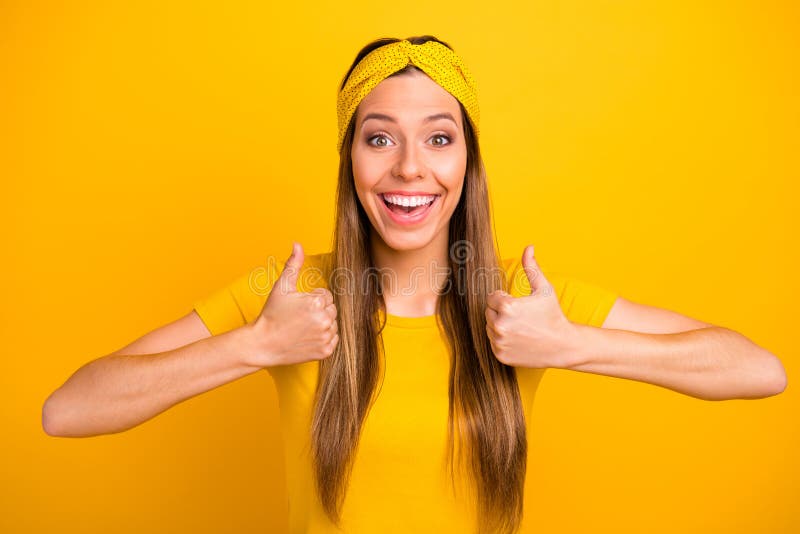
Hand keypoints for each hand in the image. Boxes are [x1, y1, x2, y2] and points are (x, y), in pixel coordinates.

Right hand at [247, 242, 338, 366]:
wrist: (263, 344)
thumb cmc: (272, 314)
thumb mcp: (281, 287)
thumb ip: (293, 264)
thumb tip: (297, 244)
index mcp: (317, 302)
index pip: (326, 296)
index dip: (312, 299)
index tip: (298, 307)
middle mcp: (324, 320)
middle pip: (332, 309)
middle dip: (318, 311)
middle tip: (300, 317)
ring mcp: (326, 337)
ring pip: (333, 324)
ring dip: (322, 324)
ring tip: (303, 327)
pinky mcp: (326, 351)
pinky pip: (334, 339)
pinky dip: (324, 338)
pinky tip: (308, 337)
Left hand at [485, 245, 577, 368]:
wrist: (563, 345)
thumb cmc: (553, 315)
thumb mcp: (544, 289)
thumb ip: (531, 267)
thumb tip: (529, 247)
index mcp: (506, 306)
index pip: (491, 297)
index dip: (505, 299)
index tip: (519, 304)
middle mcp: (499, 325)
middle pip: (488, 312)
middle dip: (501, 312)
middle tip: (521, 317)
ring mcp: (499, 342)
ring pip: (489, 327)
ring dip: (500, 325)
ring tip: (521, 327)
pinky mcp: (500, 355)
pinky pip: (493, 342)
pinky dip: (502, 340)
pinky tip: (519, 339)